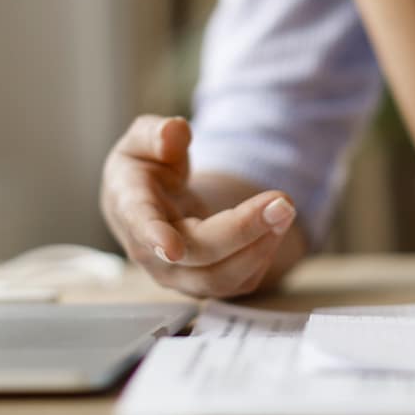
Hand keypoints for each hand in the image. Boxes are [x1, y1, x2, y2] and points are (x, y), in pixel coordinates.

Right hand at [99, 115, 302, 297]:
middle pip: (197, 253)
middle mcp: (150, 250)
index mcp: (129, 207)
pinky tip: (276, 226)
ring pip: (220, 278)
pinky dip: (261, 257)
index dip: (153, 236)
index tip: (171, 248)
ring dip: (259, 247)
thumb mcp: (141, 140)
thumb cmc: (144, 167)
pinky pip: (237, 282)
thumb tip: (174, 131)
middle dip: (243, 230)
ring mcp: (177, 274)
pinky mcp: (203, 282)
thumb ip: (154, 133)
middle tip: (282, 203)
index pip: (140, 224)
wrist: (147, 201)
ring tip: (285, 211)